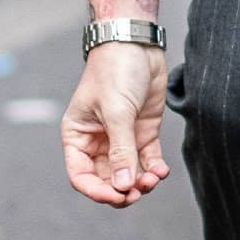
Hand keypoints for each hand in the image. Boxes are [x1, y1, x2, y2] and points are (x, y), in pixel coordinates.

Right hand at [61, 43, 170, 208]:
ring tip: (153, 179)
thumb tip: (124, 186)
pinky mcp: (142, 132)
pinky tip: (161, 171)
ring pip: (129, 173)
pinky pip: (147, 161)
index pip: (81, 175)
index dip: (97, 191)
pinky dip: (154, 170)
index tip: (118, 196)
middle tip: (140, 191)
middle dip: (123, 189)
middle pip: (107, 179)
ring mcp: (121, 138)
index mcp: (78, 136)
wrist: (137, 43)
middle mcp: (97, 141)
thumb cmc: (115, 70)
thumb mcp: (116, 111)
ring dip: (141, 182)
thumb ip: (121, 150)